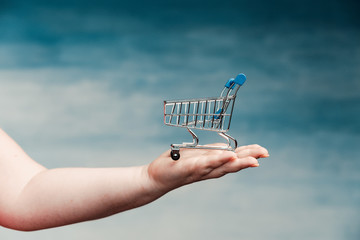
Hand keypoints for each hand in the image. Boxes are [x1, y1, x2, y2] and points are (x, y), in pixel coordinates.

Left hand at [145, 144, 268, 192]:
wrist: (156, 177)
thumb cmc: (176, 164)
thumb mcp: (197, 155)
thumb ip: (212, 152)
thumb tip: (227, 147)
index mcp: (211, 164)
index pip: (233, 159)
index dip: (249, 155)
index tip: (263, 151)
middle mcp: (208, 169)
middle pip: (232, 164)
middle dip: (249, 158)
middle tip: (266, 154)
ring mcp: (199, 170)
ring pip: (222, 166)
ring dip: (238, 162)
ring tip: (253, 160)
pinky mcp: (188, 169)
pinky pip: (205, 164)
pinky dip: (217, 160)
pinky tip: (228, 156)